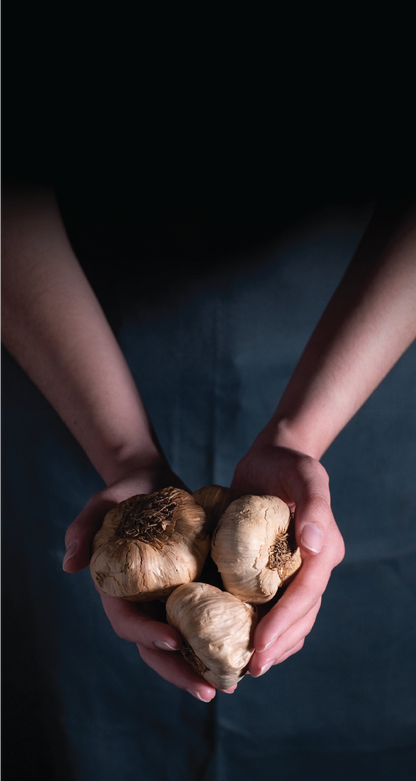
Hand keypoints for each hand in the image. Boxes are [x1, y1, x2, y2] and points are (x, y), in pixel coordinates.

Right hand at [63, 464, 224, 701]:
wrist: (153, 484)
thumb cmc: (125, 493)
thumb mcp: (102, 503)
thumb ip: (82, 528)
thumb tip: (69, 564)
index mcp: (119, 592)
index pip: (128, 623)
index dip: (147, 635)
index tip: (173, 640)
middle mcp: (144, 604)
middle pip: (157, 648)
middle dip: (180, 671)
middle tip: (209, 689)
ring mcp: (169, 602)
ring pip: (184, 644)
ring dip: (204, 667)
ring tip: (232, 684)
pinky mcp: (194, 591)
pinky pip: (206, 621)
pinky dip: (222, 639)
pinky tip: (247, 651)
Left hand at [231, 438, 344, 677]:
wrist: (273, 457)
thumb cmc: (287, 463)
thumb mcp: (305, 474)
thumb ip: (314, 504)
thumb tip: (313, 543)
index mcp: (324, 550)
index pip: (306, 596)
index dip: (284, 624)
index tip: (260, 647)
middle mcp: (313, 566)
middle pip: (301, 617)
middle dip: (277, 645)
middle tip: (250, 670)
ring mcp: (297, 571)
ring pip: (292, 619)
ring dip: (273, 645)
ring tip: (246, 667)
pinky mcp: (278, 571)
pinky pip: (275, 607)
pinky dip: (263, 627)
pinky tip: (241, 641)